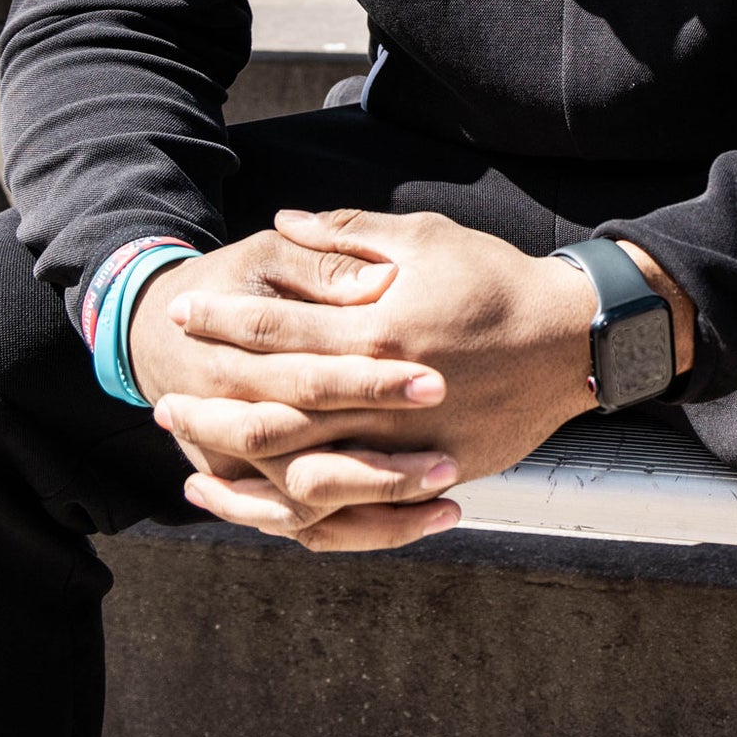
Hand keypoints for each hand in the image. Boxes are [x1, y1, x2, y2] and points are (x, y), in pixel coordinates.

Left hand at [156, 209, 609, 549]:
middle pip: (270, 411)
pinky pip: (348, 512)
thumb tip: (284, 223)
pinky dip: (296, 514)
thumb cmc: (494, 280)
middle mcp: (382, 396)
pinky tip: (258, 506)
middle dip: (210, 405)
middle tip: (165, 401)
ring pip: (299, 474)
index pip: (276, 331)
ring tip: (195, 463)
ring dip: (239, 468)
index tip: (183, 312)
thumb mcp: (423, 238)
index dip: (223, 322)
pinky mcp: (426, 477)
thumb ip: (348, 236)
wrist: (571, 340)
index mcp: (376, 330)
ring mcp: (404, 446)